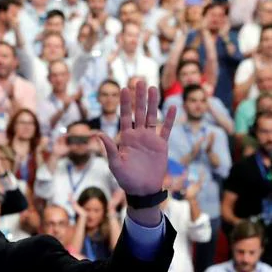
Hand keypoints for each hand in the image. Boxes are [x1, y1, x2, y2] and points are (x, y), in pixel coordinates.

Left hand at [97, 79, 176, 198]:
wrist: (142, 190)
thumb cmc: (126, 179)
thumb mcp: (115, 164)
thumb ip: (109, 148)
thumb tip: (98, 133)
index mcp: (126, 138)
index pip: (125, 116)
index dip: (125, 103)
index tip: (124, 88)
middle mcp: (138, 135)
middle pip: (139, 112)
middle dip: (139, 97)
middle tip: (139, 81)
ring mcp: (150, 139)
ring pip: (152, 116)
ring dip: (153, 103)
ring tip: (153, 88)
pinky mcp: (162, 145)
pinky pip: (166, 129)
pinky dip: (170, 119)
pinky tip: (172, 107)